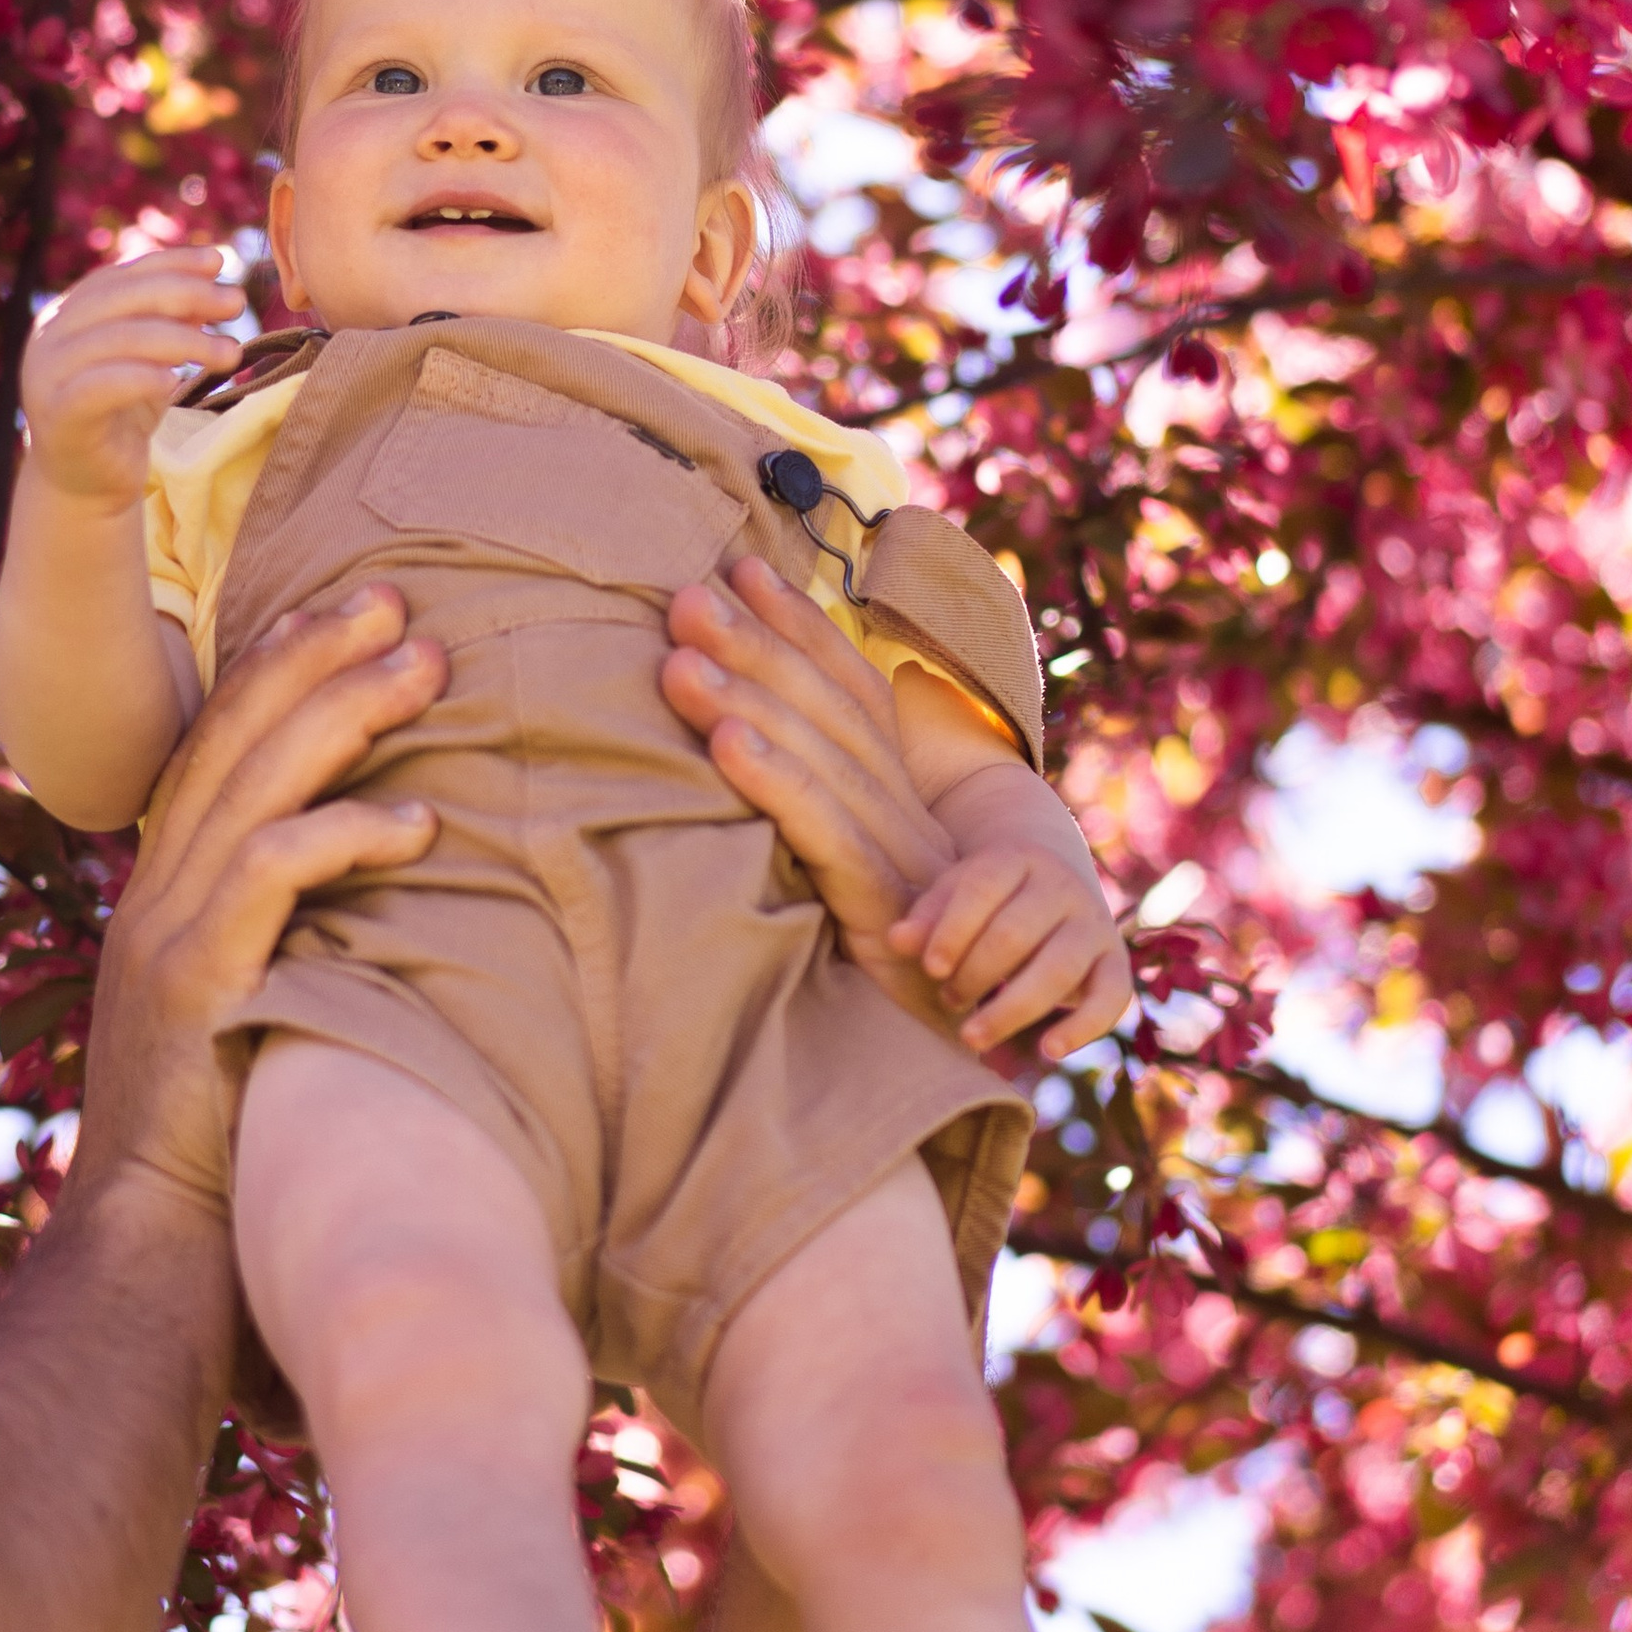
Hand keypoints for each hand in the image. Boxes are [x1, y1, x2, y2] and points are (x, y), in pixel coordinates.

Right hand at [19, 247, 247, 508]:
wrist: (87, 482)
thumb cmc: (122, 412)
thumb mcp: (152, 357)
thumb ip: (172, 316)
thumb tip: (215, 269)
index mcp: (68, 311)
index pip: (122, 274)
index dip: (172, 263)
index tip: (220, 262)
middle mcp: (49, 334)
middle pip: (122, 299)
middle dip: (186, 295)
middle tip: (235, 304)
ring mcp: (46, 373)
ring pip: (118, 340)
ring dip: (182, 340)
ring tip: (230, 351)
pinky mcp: (57, 414)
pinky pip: (100, 387)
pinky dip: (141, 379)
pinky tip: (176, 382)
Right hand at [67, 585, 444, 1203]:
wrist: (147, 1261)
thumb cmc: (218, 1159)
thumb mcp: (239, 1024)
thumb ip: (275, 953)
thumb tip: (360, 910)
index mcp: (160, 900)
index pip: (213, 749)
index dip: (273, 670)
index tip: (343, 613)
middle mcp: (152, 899)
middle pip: (231, 737)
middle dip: (313, 654)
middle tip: (394, 595)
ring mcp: (165, 938)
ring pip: (255, 785)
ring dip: (345, 713)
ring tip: (426, 661)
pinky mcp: (196, 986)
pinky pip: (274, 879)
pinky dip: (346, 834)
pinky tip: (421, 819)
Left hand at [660, 560, 961, 1032]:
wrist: (952, 1066)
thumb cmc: (882, 977)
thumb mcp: (846, 886)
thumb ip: (812, 823)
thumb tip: (734, 756)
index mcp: (900, 803)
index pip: (852, 692)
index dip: (800, 626)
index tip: (744, 566)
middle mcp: (908, 817)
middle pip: (830, 712)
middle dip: (757, 645)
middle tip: (687, 595)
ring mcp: (901, 861)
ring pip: (821, 761)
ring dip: (746, 699)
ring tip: (680, 656)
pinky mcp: (884, 911)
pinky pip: (827, 836)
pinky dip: (776, 782)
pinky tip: (726, 744)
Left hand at [885, 791, 1131, 1059]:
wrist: (1053, 882)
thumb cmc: (987, 897)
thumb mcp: (955, 892)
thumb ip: (928, 915)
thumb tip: (897, 941)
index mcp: (1016, 857)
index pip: (982, 887)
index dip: (953, 929)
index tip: (929, 968)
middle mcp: (1062, 886)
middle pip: (1015, 933)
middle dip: (974, 974)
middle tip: (947, 999)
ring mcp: (1093, 922)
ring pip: (1059, 968)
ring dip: (1011, 1009)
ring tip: (972, 1037)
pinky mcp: (1114, 961)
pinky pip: (1112, 996)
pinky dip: (1084, 1026)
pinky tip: (1048, 1052)